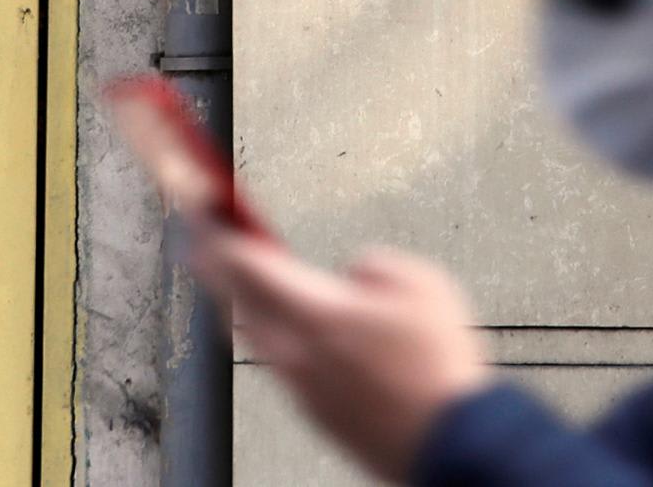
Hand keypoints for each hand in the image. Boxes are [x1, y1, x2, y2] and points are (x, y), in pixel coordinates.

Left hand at [189, 223, 493, 481]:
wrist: (451, 440)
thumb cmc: (439, 367)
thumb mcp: (423, 285)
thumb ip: (375, 266)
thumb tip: (352, 273)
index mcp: (318, 315)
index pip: (248, 265)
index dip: (218, 233)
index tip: (201, 211)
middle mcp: (298, 354)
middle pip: (237, 302)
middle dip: (214, 266)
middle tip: (201, 240)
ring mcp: (303, 389)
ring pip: (253, 337)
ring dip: (237, 302)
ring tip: (235, 281)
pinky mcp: (316, 413)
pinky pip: (277, 364)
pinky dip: (266, 335)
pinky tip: (283, 329)